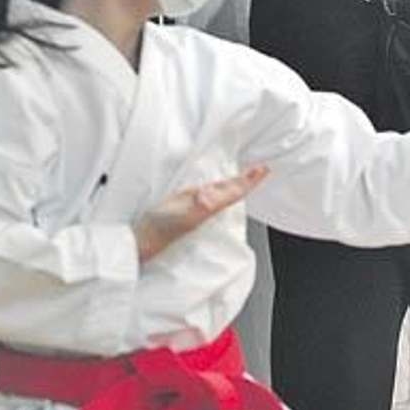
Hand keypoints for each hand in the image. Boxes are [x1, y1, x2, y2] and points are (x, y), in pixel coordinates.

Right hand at [134, 166, 268, 262]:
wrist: (147, 240)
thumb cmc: (160, 226)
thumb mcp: (178, 211)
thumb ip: (196, 204)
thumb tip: (210, 196)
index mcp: (209, 207)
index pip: (235, 192)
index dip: (249, 180)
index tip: (263, 169)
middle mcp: (208, 208)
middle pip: (234, 192)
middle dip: (248, 181)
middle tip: (261, 169)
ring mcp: (200, 209)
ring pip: (225, 194)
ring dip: (237, 183)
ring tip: (248, 175)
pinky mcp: (190, 208)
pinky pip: (212, 195)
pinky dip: (221, 188)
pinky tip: (220, 186)